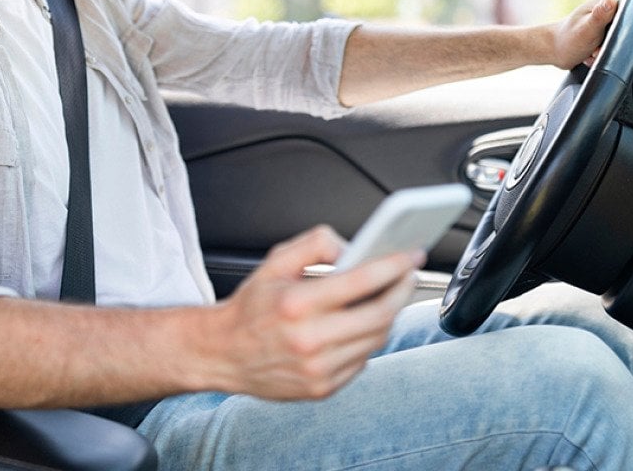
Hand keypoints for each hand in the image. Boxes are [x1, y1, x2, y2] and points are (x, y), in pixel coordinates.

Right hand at [209, 226, 421, 399]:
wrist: (222, 353)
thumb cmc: (250, 308)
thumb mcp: (275, 262)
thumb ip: (315, 244)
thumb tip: (353, 247)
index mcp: (296, 304)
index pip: (362, 281)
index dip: (394, 265)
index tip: (411, 255)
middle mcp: (308, 340)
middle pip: (380, 314)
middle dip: (402, 290)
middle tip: (408, 275)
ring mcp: (317, 369)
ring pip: (376, 339)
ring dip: (389, 315)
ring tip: (388, 296)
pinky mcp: (322, 388)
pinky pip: (363, 360)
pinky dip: (368, 340)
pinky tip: (361, 325)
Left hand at [548, 0, 621, 68]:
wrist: (554, 52)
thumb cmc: (568, 39)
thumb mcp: (588, 28)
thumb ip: (601, 14)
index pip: (632, 9)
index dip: (622, 27)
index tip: (605, 34)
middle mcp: (611, 5)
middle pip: (628, 26)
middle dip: (613, 42)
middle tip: (596, 47)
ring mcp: (609, 19)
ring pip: (622, 38)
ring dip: (607, 49)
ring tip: (593, 51)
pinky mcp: (607, 31)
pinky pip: (614, 45)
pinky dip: (603, 52)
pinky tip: (592, 53)